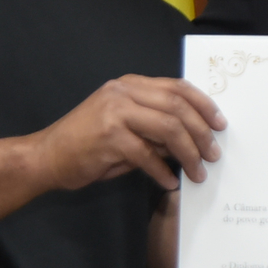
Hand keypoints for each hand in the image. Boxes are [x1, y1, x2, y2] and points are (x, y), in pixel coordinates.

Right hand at [32, 76, 224, 191]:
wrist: (47, 156)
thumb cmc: (87, 143)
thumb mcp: (123, 124)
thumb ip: (154, 125)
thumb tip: (191, 137)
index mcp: (130, 85)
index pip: (177, 87)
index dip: (204, 105)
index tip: (220, 124)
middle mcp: (123, 93)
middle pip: (178, 107)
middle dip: (202, 133)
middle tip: (213, 154)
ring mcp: (115, 113)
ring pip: (169, 128)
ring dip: (188, 153)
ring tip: (197, 172)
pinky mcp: (109, 138)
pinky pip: (148, 155)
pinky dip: (163, 171)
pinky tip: (169, 182)